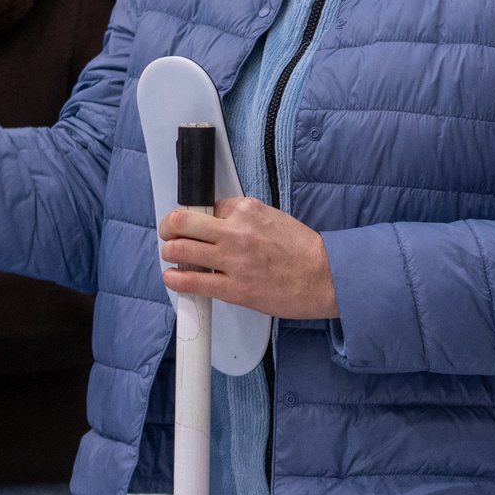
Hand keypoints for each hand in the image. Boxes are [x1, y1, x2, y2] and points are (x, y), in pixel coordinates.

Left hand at [158, 198, 338, 318]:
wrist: (326, 277)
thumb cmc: (302, 250)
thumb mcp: (271, 218)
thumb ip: (242, 218)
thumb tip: (215, 222)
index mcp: (246, 209)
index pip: (205, 206)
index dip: (195, 216)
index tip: (191, 224)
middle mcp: (235, 231)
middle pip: (181, 222)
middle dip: (168, 228)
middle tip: (169, 235)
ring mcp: (233, 260)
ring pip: (180, 249)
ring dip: (169, 252)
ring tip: (172, 257)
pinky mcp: (234, 288)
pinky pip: (191, 282)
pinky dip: (175, 279)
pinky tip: (173, 278)